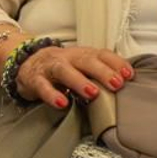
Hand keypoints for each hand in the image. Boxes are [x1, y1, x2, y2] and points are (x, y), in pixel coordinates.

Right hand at [15, 46, 131, 108]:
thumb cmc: (63, 67)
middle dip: (103, 72)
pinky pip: (43, 86)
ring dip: (80, 81)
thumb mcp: (82, 66)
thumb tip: (125, 83)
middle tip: (117, 84)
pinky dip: (52, 95)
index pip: (102, 54)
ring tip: (93, 93)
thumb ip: (100, 72)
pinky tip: (62, 103)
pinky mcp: (35, 79)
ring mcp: (51, 67)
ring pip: (65, 70)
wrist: (27, 62)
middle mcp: (68, 57)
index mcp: (83, 54)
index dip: (117, 63)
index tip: (129, 75)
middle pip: (87, 61)